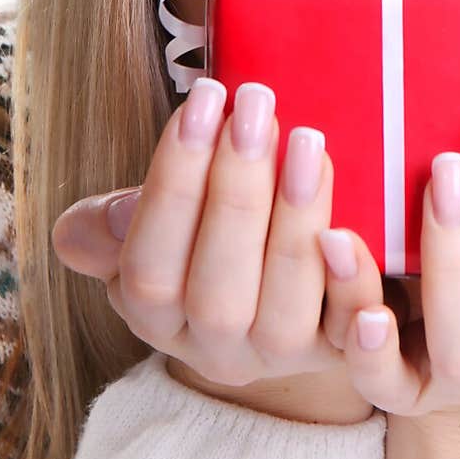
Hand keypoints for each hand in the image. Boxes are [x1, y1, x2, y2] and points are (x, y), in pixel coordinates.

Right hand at [51, 77, 387, 421]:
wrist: (294, 291)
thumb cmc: (213, 233)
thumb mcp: (153, 228)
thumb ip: (113, 224)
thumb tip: (105, 220)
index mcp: (156, 317)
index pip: (149, 265)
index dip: (173, 182)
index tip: (202, 100)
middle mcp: (215, 350)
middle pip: (217, 291)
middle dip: (236, 192)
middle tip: (257, 107)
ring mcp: (281, 358)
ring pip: (285, 311)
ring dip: (295, 222)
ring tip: (307, 141)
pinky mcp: (345, 354)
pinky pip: (354, 346)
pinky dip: (353, 291)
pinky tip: (350, 236)